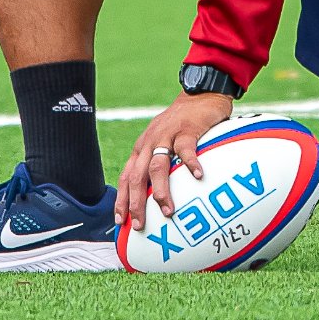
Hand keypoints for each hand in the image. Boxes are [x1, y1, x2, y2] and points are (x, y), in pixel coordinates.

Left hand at [114, 91, 233, 230]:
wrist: (198, 94)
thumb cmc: (181, 124)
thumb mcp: (162, 142)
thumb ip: (159, 164)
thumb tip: (159, 198)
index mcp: (142, 149)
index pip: (126, 177)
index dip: (122, 199)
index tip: (120, 221)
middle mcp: (150, 143)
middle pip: (137, 176)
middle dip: (136, 203)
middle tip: (140, 225)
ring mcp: (167, 136)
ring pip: (158, 166)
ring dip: (161, 190)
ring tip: (167, 210)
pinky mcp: (187, 130)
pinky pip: (187, 149)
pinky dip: (191, 163)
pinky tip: (197, 177)